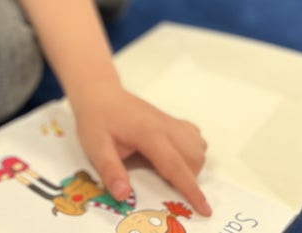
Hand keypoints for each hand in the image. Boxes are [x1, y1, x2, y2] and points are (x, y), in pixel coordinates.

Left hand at [72, 82, 211, 216]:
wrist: (100, 92)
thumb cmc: (97, 120)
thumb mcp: (96, 147)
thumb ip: (111, 171)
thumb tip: (124, 195)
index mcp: (148, 133)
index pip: (175, 165)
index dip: (190, 189)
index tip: (205, 208)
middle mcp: (165, 126)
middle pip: (193, 156)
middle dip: (189, 177)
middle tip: (164, 183)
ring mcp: (169, 121)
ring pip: (197, 144)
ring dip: (192, 163)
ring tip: (167, 170)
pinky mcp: (169, 119)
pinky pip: (193, 134)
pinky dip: (191, 149)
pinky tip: (173, 154)